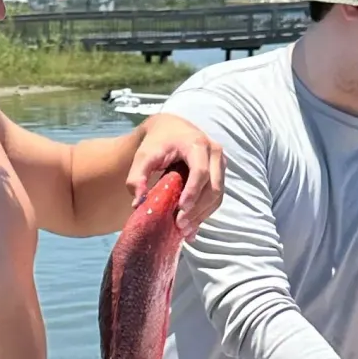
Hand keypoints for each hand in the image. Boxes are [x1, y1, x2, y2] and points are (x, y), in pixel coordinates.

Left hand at [129, 115, 224, 235]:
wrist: (172, 129)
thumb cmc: (157, 142)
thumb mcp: (143, 156)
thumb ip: (137, 176)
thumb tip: (137, 203)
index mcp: (197, 144)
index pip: (200, 171)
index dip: (193, 191)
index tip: (181, 208)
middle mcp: (214, 153)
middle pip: (214, 187)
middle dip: (198, 209)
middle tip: (180, 225)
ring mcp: (220, 164)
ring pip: (218, 195)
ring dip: (202, 214)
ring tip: (184, 229)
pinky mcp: (220, 174)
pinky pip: (217, 197)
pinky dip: (205, 212)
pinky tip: (192, 226)